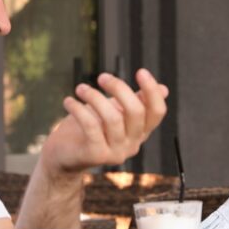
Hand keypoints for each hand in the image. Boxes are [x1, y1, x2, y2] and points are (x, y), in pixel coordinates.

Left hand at [40, 69, 168, 173]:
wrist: (64, 156)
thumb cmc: (90, 129)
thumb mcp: (115, 111)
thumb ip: (136, 101)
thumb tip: (164, 89)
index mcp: (140, 132)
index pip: (157, 112)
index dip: (152, 91)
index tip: (141, 71)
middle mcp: (133, 144)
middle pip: (136, 112)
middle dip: (119, 88)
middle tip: (102, 77)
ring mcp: (116, 152)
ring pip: (113, 118)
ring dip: (95, 97)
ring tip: (80, 88)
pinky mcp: (96, 155)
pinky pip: (91, 126)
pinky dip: (79, 109)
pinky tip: (69, 101)